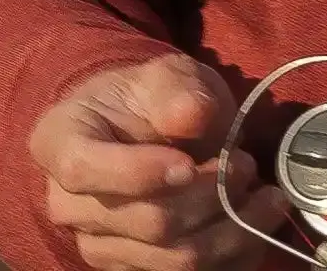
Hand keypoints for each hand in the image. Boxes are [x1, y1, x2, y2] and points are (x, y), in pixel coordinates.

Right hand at [28, 52, 290, 270]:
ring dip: (231, 231)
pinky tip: (257, 228)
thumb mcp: (163, 74)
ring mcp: (100, 246)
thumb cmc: (146, 96)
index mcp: (60, 142)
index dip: (139, 173)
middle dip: (210, 196)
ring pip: (172, 260)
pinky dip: (232, 257)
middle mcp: (69, 205)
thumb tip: (192, 116)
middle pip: (146, 221)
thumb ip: (176, 91)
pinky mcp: (134, 270)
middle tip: (247, 164)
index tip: (188, 162)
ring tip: (266, 197)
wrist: (138, 127)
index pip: (86, 170)